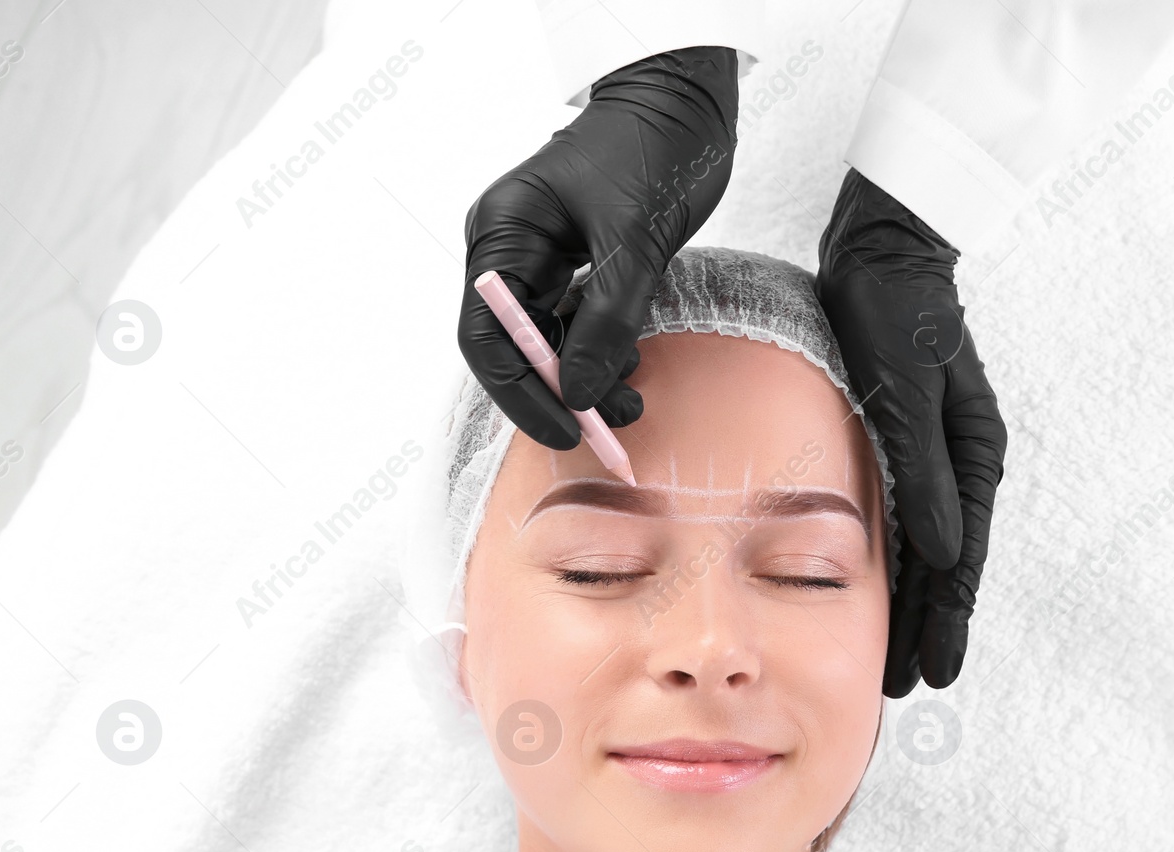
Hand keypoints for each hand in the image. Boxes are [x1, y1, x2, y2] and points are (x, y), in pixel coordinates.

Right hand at [459, 46, 739, 448]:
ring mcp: (541, 255)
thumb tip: (581, 393)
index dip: (522, 393)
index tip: (566, 430)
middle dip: (558, 392)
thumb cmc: (654, 148)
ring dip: (584, 378)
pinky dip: (599, 351)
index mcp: (502, 234)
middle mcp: (511, 249)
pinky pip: (576, 323)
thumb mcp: (635, 239)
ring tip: (631, 402)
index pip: (488, 338)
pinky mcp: (576, 261)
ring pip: (548, 341)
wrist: (685, 100)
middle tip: (610, 428)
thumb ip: (608, 320)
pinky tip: (629, 368)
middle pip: (514, 347)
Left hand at [817, 168, 1007, 697]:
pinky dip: (897, 559)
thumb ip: (925, 474)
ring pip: (926, 547)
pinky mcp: (908, 439)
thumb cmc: (895, 313)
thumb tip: (943, 553)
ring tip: (897, 658)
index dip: (945, 621)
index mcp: (973, 457)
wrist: (884, 249)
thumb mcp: (908, 393)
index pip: (959, 559)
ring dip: (914, 603)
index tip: (931, 676)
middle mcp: (963, 463)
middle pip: (946, 563)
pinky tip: (882, 587)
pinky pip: (906, 516)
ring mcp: (938, 453)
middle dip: (929, 627)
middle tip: (906, 689)